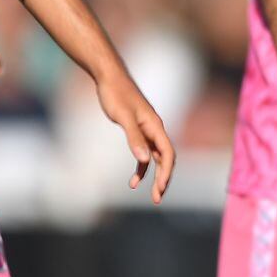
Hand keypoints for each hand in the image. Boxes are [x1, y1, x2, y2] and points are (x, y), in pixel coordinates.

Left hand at [97, 73, 175, 202]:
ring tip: (151, 196)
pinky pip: (145, 153)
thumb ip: (134, 138)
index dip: (165, 173)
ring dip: (154, 177)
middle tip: (157, 199)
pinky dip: (142, 167)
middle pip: (166, 159)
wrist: (109, 78)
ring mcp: (148, 131)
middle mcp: (155, 129)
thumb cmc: (116, 94)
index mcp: (155, 126)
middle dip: (164, 179)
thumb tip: (145, 160)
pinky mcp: (138, 131)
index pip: (167, 153)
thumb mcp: (123, 117)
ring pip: (156, 158)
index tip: (159, 189)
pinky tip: (134, 181)